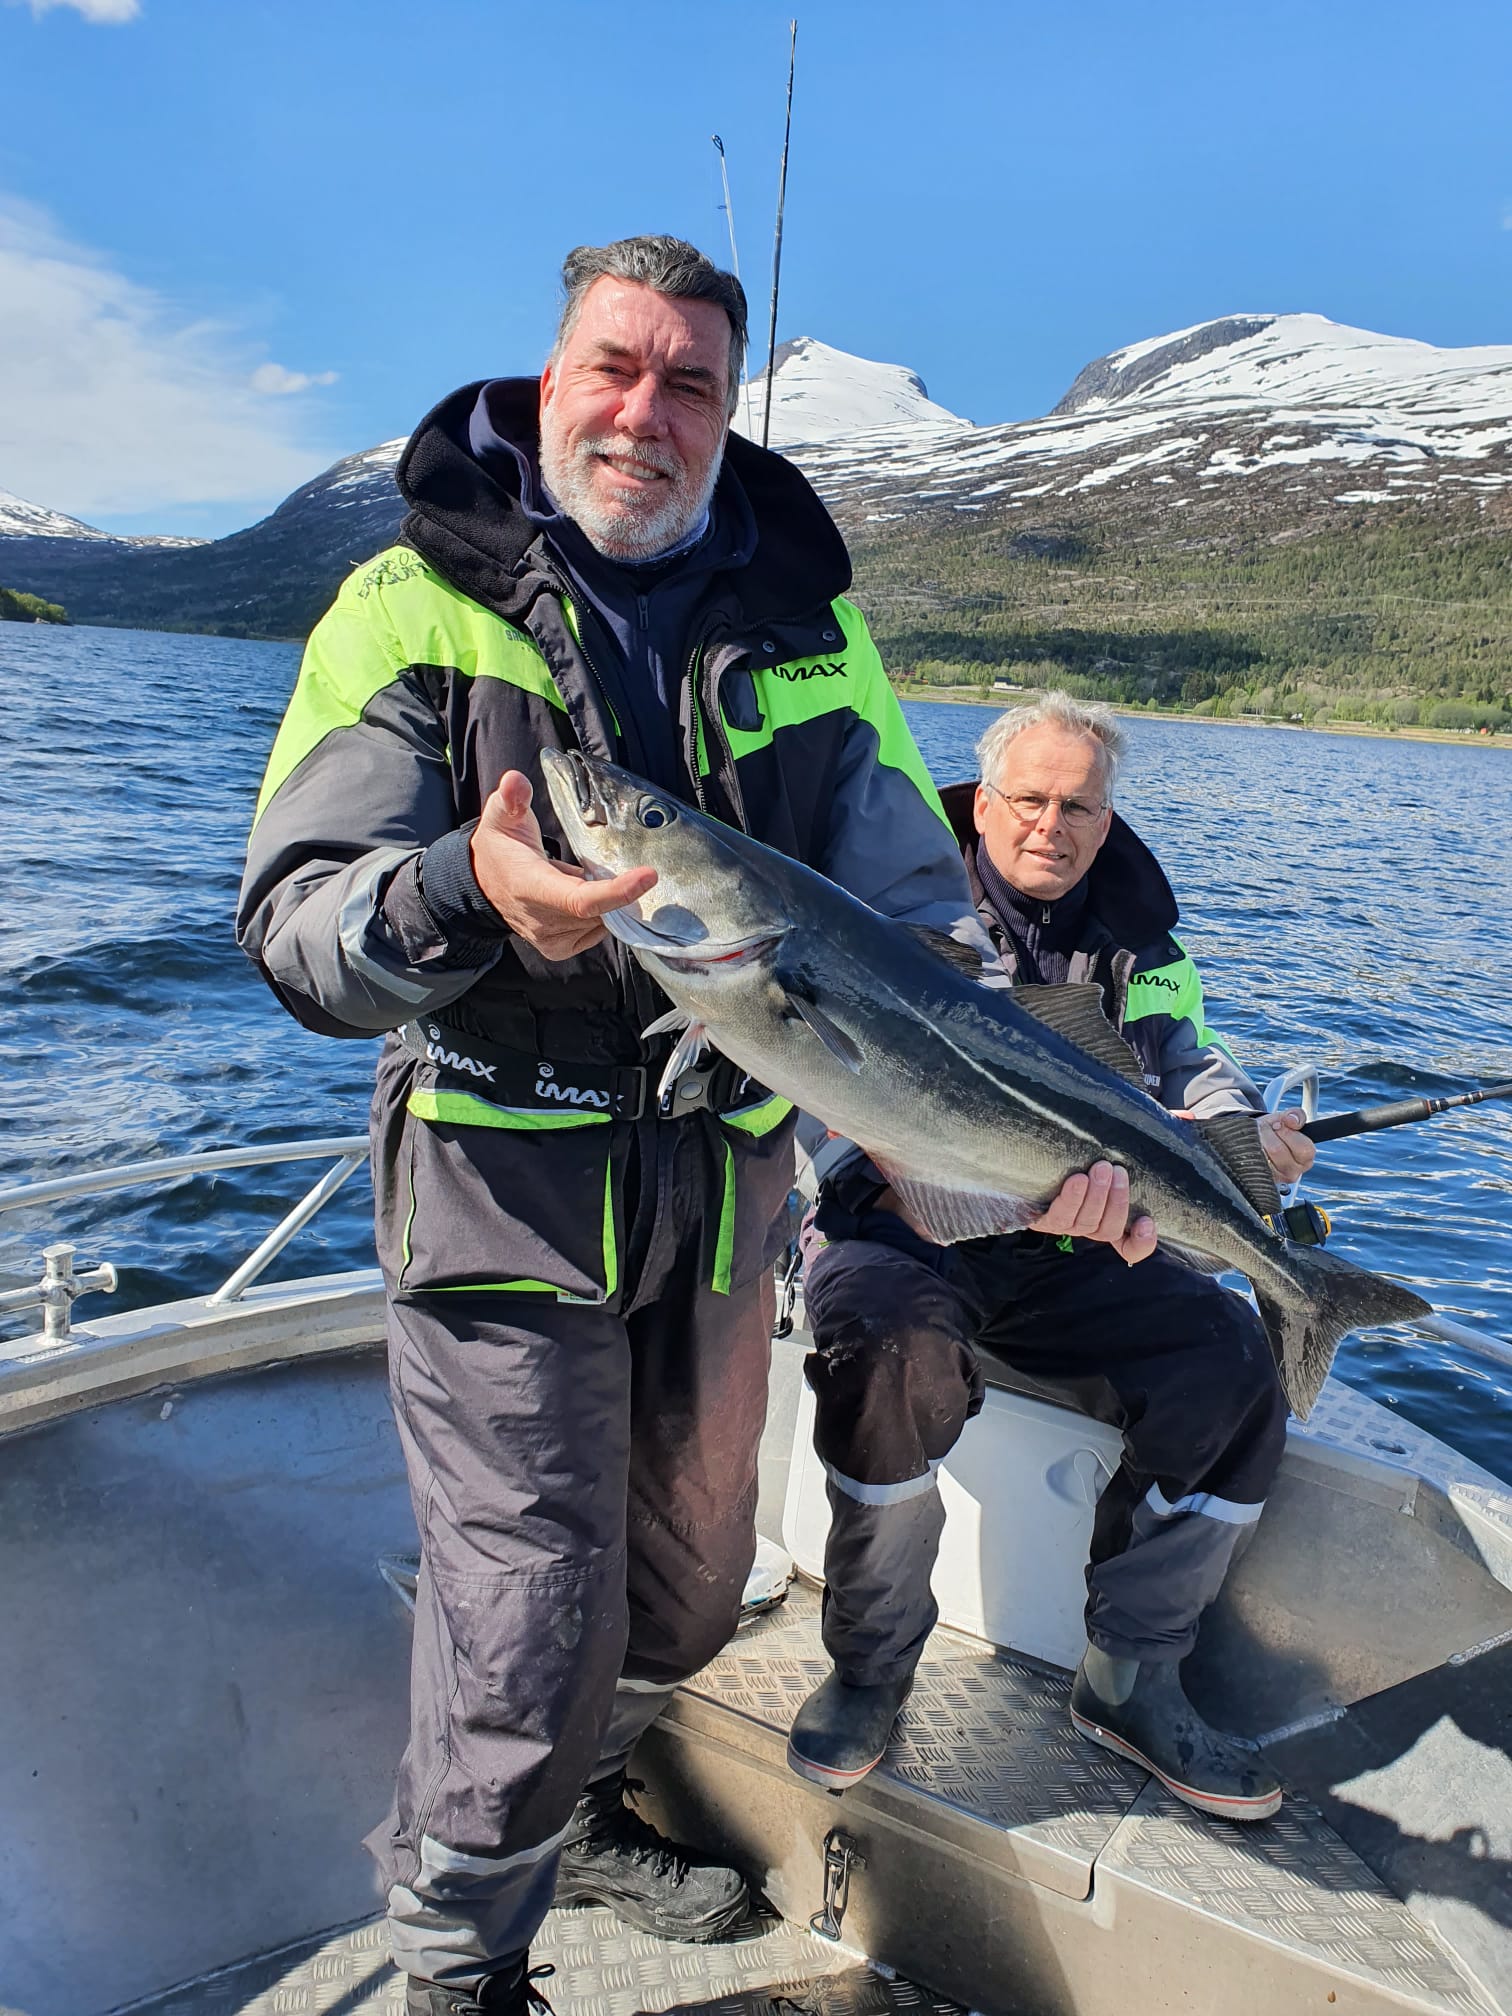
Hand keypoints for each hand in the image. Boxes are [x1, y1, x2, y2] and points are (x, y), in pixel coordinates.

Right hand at [470, 770, 656, 961]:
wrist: (481, 885)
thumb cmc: (499, 849)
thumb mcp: (500, 817)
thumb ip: (511, 799)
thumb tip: (516, 780)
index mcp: (531, 887)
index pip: (581, 900)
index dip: (618, 892)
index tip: (648, 875)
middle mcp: (541, 920)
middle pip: (599, 911)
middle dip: (618, 889)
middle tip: (615, 866)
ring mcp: (550, 939)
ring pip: (600, 922)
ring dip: (606, 900)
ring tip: (583, 878)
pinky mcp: (558, 949)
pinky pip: (595, 932)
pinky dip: (600, 915)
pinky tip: (585, 895)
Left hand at [1029, 1161, 1156, 1264]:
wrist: (1026, 1163)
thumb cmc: (1075, 1163)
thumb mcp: (1101, 1168)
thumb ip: (1117, 1169)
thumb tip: (1137, 1157)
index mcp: (1107, 1221)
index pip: (1130, 1247)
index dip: (1142, 1243)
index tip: (1146, 1222)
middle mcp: (1089, 1228)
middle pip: (1110, 1229)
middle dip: (1117, 1200)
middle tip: (1119, 1171)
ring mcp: (1067, 1226)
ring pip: (1088, 1222)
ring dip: (1097, 1195)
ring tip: (1101, 1169)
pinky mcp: (1044, 1221)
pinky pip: (1060, 1216)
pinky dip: (1072, 1199)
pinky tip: (1078, 1180)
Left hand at [1258, 1108, 1315, 1183]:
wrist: (1256, 1138)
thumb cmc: (1275, 1130)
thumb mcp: (1286, 1118)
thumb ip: (1295, 1115)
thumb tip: (1292, 1120)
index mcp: (1306, 1159)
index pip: (1304, 1149)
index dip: (1289, 1133)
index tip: (1279, 1126)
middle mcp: (1294, 1172)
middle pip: (1278, 1150)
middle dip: (1270, 1134)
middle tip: (1268, 1131)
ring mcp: (1277, 1177)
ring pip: (1263, 1155)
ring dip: (1258, 1141)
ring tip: (1260, 1138)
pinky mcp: (1261, 1178)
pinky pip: (1252, 1162)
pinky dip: (1249, 1150)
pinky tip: (1254, 1148)